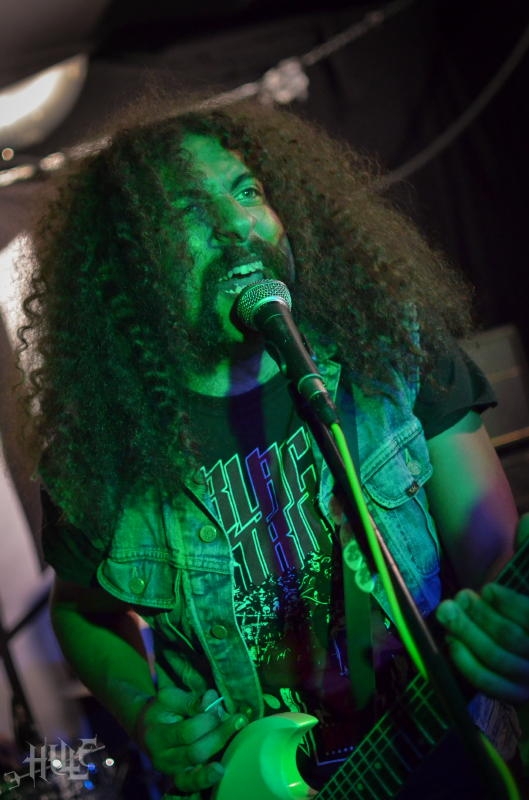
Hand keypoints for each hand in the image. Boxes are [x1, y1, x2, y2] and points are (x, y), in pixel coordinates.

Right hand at [136, 687, 247, 792]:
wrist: (144, 728)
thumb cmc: (161, 709)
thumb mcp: (170, 698)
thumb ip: (191, 701)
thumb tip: (212, 699)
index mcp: (157, 734)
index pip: (187, 732)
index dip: (207, 720)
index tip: (218, 705)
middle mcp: (162, 758)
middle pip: (196, 753)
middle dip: (220, 735)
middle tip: (239, 719)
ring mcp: (171, 771)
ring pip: (196, 770)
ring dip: (220, 752)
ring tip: (236, 737)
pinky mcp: (179, 778)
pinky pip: (192, 785)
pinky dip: (206, 779)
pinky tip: (219, 770)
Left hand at [435, 513, 528, 703]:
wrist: (523, 635)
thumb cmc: (523, 603)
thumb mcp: (528, 575)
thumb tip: (528, 521)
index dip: (513, 606)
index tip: (488, 589)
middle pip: (515, 642)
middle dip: (481, 619)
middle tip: (457, 598)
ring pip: (499, 662)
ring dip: (469, 635)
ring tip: (448, 610)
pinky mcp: (517, 695)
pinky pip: (491, 685)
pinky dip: (467, 663)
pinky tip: (451, 642)